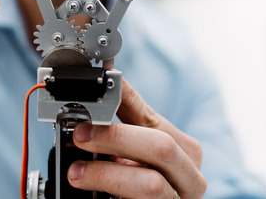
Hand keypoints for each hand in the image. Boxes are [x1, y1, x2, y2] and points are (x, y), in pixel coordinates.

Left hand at [70, 79, 206, 197]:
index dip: (123, 105)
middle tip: (80, 135)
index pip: (154, 120)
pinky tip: (88, 191)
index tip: (94, 100)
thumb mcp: (141, 144)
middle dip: (116, 138)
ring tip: (75, 172)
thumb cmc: (149, 177)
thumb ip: (129, 114)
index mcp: (186, 150)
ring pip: (150, 184)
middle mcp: (190, 178)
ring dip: (106, 174)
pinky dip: (107, 196)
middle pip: (161, 148)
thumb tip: (111, 79)